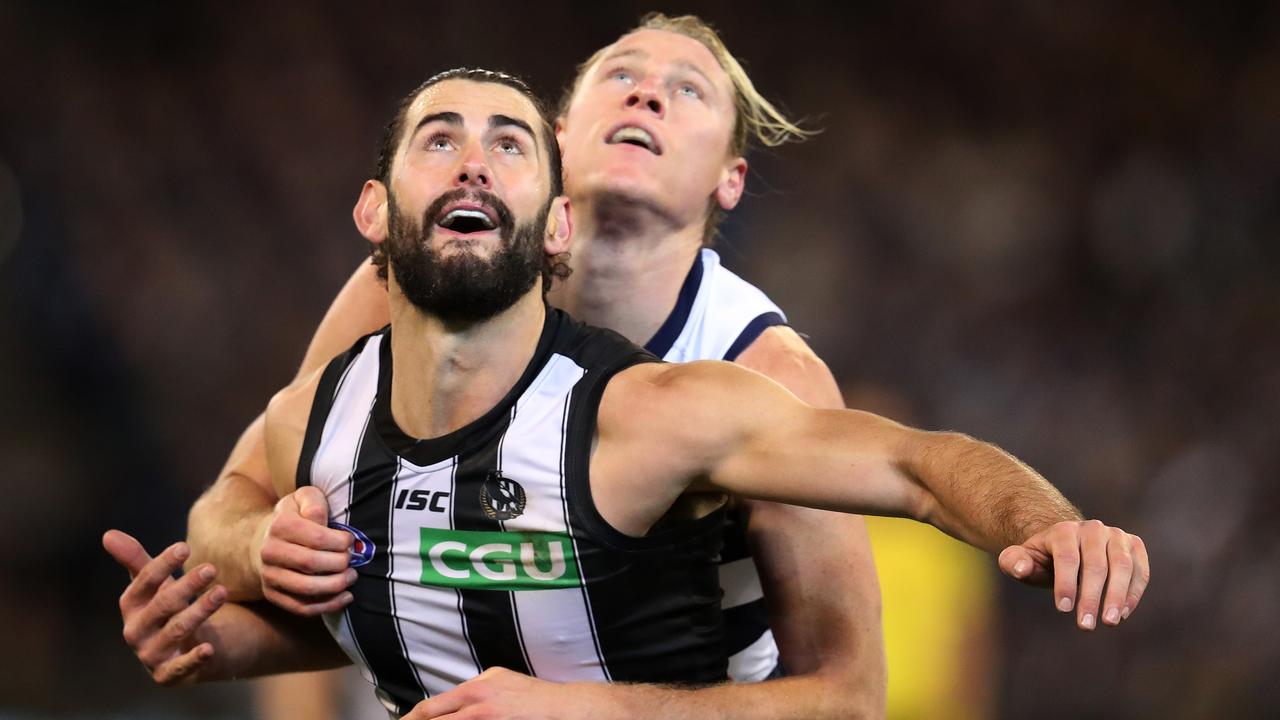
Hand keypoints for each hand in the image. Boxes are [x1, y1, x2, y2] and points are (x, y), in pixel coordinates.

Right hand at [103, 530, 226, 684]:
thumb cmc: (168, 608)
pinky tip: (209, 649)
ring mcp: (150, 654)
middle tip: (211, 568)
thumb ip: (135, 560)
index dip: (162, 564)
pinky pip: (180, 668)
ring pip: (176, 630)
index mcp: (131, 605)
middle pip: (163, 605)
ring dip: (200, 611)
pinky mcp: (167, 675)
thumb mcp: (155, 584)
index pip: (144, 582)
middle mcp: (135, 630)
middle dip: (187, 586)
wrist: (185, 647)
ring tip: (222, 592)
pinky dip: (194, 659)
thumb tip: (107, 534)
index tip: (185, 547)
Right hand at [255, 485, 355, 615]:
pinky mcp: (272, 595)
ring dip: (336, 586)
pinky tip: (346, 597)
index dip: (340, 542)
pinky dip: (328, 606)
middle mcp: (270, 551)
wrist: (266, 540)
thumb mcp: (303, 499)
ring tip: (352, 577)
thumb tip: (319, 519)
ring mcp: (269, 576)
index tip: (351, 541)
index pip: (317, 538)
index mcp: (280, 525)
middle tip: (352, 560)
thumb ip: (314, 503)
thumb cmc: (296, 517)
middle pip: (311, 564)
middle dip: (340, 564)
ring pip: (306, 589)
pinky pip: (301, 607)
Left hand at [404, 668, 604, 719]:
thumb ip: (480, 690)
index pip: (435, 705)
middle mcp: (476, 698)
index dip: (414, 718)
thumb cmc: (536, 698)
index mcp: (477, 686)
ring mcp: (484, 715)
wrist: (564, 707)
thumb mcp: (503, 681)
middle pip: (433, 716)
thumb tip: (462, 699)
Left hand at [999, 519, 1149, 629]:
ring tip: (1109, 622)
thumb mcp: (1022, 560)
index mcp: (1063, 530)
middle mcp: (1092, 528)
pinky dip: (1133, 592)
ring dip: (1117, 596)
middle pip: (1095, 564)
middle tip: (1086, 626)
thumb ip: (1014, 562)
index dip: (1066, 584)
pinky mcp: (1134, 546)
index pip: (1067, 557)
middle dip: (1091, 597)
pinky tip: (1123, 613)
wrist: (1068, 546)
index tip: (1063, 610)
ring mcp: (1116, 535)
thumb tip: (1022, 569)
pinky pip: (1140, 570)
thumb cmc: (1043, 559)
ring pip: (1122, 566)